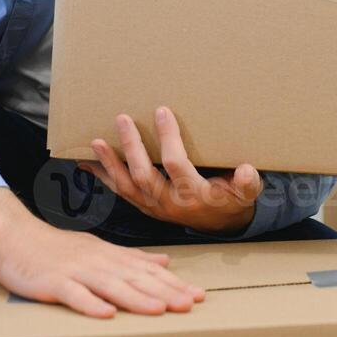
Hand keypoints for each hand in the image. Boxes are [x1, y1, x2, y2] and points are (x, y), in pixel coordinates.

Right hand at [0, 188, 204, 318]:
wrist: (13, 237)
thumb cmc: (56, 248)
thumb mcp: (98, 249)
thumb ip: (132, 258)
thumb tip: (166, 264)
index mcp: (109, 256)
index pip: (147, 272)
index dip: (173, 284)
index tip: (198, 296)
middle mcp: (97, 262)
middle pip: (135, 278)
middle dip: (164, 292)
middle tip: (191, 304)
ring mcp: (74, 271)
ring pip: (110, 285)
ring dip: (136, 298)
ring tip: (160, 310)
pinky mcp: (52, 282)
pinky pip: (73, 294)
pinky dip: (89, 304)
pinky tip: (106, 315)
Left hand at [80, 106, 262, 234]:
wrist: (220, 225)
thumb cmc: (232, 200)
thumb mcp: (246, 193)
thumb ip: (248, 183)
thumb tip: (246, 170)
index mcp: (195, 195)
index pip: (176, 164)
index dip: (168, 138)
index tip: (162, 111)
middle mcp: (170, 204)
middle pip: (144, 175)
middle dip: (131, 147)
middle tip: (123, 119)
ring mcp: (154, 207)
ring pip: (127, 187)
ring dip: (110, 164)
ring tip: (96, 142)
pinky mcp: (145, 207)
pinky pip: (122, 192)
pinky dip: (104, 177)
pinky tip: (87, 164)